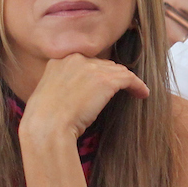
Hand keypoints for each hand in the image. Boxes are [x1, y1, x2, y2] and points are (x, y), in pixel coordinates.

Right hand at [21, 54, 149, 141]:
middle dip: (113, 76)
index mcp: (60, 60)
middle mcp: (76, 59)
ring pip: (118, 71)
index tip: (103, 83)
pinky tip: (142, 94)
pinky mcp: (106, 81)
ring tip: (136, 91)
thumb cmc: (44, 120)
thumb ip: (62, 86)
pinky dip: (138, 86)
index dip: (98, 72)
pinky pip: (129, 79)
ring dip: (128, 81)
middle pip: (104, 64)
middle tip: (121, 88)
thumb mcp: (48, 94)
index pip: (87, 62)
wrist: (47, 126)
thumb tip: (77, 93)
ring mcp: (92, 69)